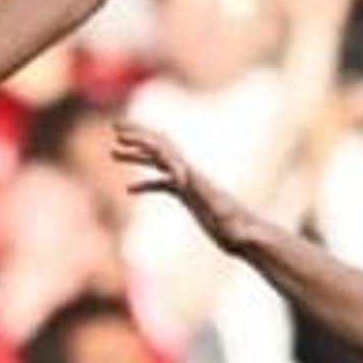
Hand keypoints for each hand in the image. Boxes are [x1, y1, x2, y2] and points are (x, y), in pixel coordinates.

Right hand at [114, 120, 257, 249]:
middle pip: (163, 148)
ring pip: (159, 164)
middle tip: (116, 126)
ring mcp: (189, 186)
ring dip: (137, 155)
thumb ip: (232, 221)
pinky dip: (145, 184)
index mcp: (196, 179)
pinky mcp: (189, 198)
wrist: (250, 237)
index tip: (123, 138)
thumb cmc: (243, 233)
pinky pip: (162, 185)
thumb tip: (230, 219)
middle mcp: (191, 176)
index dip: (146, 145)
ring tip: (112, 151)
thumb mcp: (237, 229)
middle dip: (139, 135)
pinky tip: (129, 189)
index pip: (169, 155)